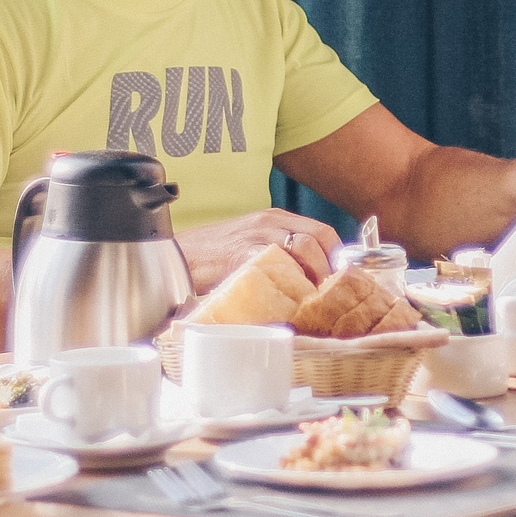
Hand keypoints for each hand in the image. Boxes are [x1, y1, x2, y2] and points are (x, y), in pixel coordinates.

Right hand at [178, 211, 339, 294]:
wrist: (176, 255)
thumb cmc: (212, 256)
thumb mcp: (250, 243)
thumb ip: (278, 253)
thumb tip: (307, 280)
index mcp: (274, 217)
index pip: (322, 231)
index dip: (337, 256)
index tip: (339, 278)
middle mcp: (270, 222)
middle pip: (318, 239)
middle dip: (328, 268)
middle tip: (326, 293)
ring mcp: (257, 236)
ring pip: (304, 249)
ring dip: (313, 276)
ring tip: (309, 298)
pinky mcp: (243, 254)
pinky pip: (278, 266)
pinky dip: (288, 283)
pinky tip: (287, 299)